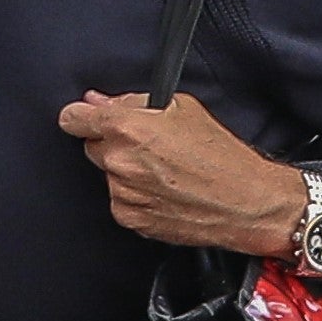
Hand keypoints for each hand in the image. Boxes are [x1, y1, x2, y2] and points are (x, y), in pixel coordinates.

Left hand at [59, 86, 304, 253]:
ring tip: (166, 171)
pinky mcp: (131, 219)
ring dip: (126, 172)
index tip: (86, 119)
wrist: (248, 202)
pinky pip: (120, 200)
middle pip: (92, 146)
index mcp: (127, 128)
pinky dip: (136, 196)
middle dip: (113, 143)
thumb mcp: (182, 109)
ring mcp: (123, 193)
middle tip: (150, 147)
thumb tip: (99, 101)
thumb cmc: (223, 156)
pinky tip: (165, 191)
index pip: (73, 119)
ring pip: (108, 175)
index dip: (81, 117)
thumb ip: (132, 102)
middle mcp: (120, 162)